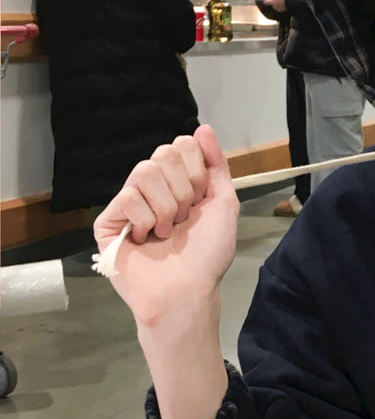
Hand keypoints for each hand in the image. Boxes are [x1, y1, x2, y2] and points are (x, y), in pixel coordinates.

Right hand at [94, 125, 239, 328]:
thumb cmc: (208, 254)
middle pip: (163, 154)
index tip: (200, 202)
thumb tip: (202, 128)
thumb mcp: (224, 203)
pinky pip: (127, 197)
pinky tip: (146, 239)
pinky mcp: (107, 221)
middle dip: (183, 191)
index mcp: (177, 182)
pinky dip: (145, 220)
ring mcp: (128, 203)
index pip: (181, 145)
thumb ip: (216, 164)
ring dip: (165, 207)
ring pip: (143, 171)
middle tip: (183, 220)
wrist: (188, 290)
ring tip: (166, 232)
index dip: (196, 173)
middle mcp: (152, 188)